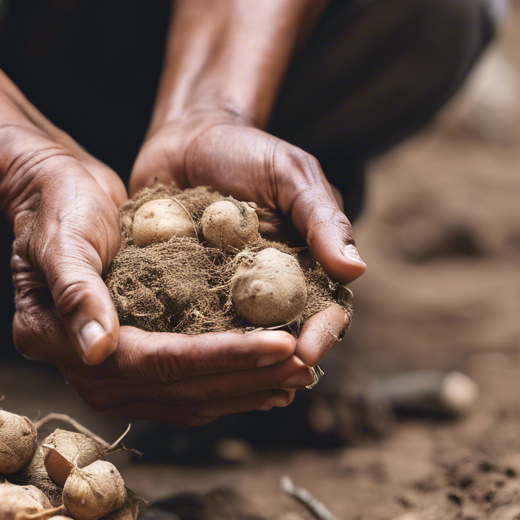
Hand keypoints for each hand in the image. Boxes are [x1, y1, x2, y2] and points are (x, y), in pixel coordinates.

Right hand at [6, 145, 312, 423]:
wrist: (53, 194)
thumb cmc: (58, 206)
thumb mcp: (63, 238)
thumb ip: (76, 293)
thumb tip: (98, 352)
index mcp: (54, 341)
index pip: (151, 362)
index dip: (219, 357)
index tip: (281, 344)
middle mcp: (81, 372)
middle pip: (174, 389)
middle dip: (245, 379)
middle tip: (306, 364)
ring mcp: (106, 376)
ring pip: (185, 398)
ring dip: (245, 388)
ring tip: (299, 375)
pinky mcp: (131, 367)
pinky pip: (182, 390)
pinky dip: (228, 384)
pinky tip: (266, 378)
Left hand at [130, 110, 365, 370]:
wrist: (185, 138)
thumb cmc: (248, 153)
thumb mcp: (290, 176)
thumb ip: (321, 218)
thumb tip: (355, 269)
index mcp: (300, 271)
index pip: (320, 314)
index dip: (318, 337)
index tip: (306, 352)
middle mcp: (260, 294)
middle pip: (273, 341)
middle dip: (271, 365)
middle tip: (264, 382)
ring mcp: (215, 296)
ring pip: (224, 342)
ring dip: (222, 362)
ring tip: (213, 379)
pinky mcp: (173, 292)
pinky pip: (176, 322)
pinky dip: (173, 339)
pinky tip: (164, 354)